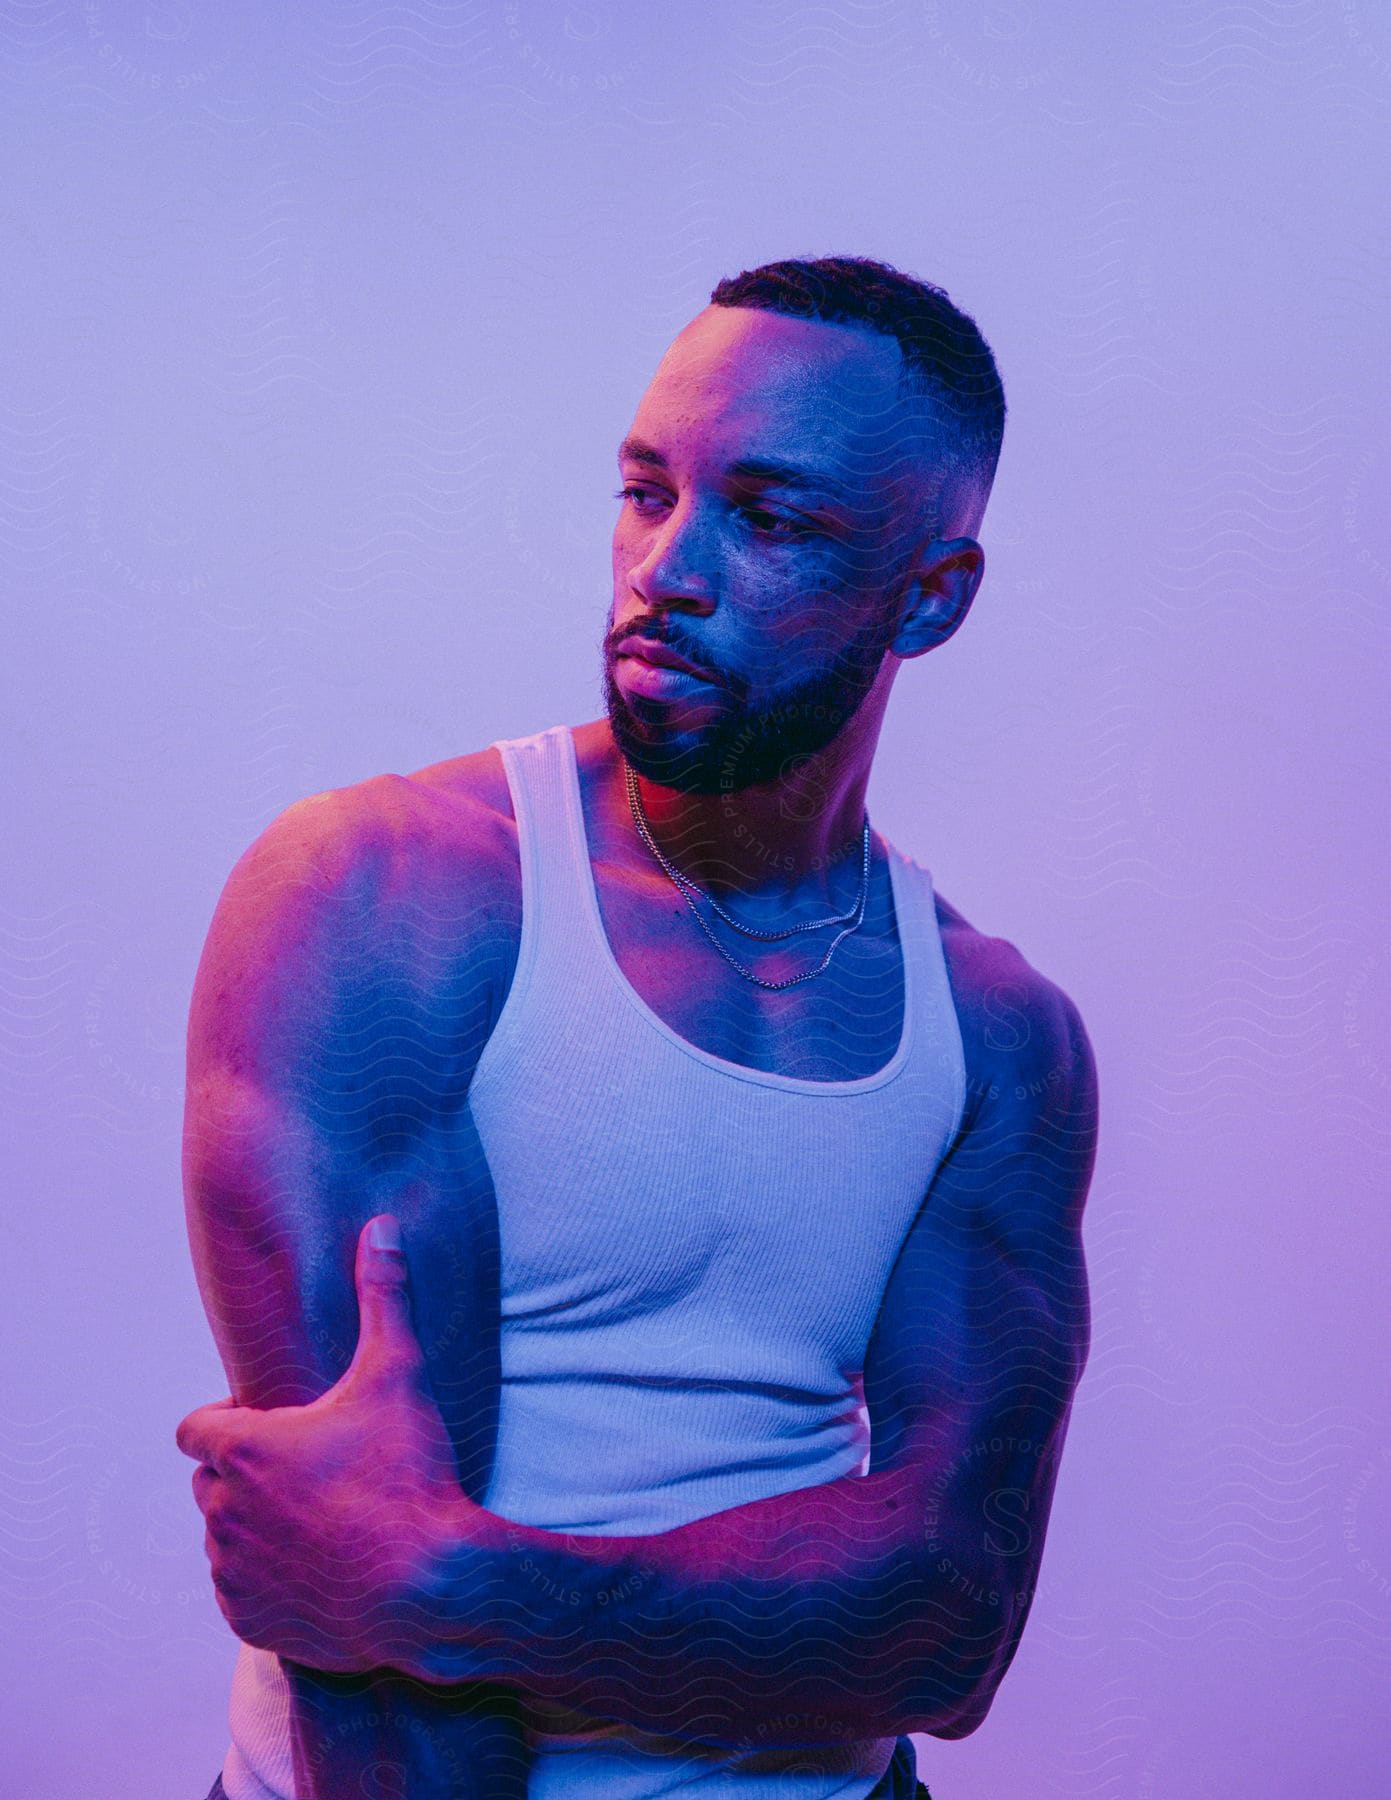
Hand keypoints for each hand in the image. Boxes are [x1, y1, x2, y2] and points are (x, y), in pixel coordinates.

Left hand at [175, 1214, 480, 1674]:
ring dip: (257, 1527)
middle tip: (310, 1469)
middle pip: (210, 1483)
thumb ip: (384, 1296)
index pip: (195, 1428)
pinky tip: (321, 1568)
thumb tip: (383, 1226)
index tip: (271, 1424)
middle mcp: (223, 1511)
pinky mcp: (250, 1621)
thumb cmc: (408, 1474)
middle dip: (246, 1473)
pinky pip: (242, 1593)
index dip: (227, 1421)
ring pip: (225, 1540)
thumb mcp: (399, 1373)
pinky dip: (269, 1582)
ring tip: (320, 1519)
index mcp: (243, 1449)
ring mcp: (234, 1572)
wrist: (430, 1585)